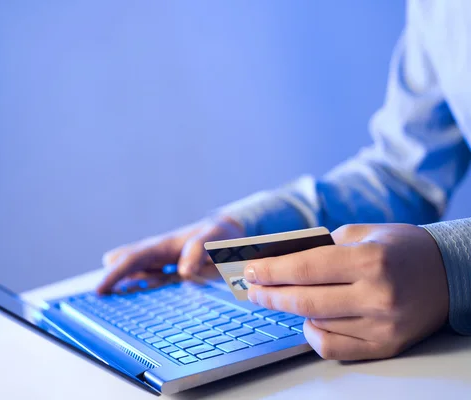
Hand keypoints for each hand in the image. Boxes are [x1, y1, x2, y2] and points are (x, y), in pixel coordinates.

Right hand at [96, 215, 243, 293]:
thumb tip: (184, 272)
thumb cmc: (219, 236)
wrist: (226, 234)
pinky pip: (147, 278)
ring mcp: (160, 262)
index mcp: (163, 245)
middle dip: (112, 278)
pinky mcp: (167, 270)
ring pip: (135, 272)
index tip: (100, 290)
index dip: (115, 274)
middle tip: (98, 295)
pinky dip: (138, 286)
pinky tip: (132, 295)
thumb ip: (200, 251)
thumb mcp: (214, 240)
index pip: (133, 259)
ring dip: (124, 282)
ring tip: (108, 296)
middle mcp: (156, 253)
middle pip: (127, 264)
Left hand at [244, 223, 448, 360]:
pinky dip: (313, 334)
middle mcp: (376, 295)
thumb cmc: (402, 248)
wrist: (451, 273)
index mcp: (370, 260)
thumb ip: (323, 247)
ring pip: (317, 323)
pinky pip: (334, 348)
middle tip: (252, 290)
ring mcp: (382, 325)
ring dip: (290, 311)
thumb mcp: (363, 233)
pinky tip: (307, 320)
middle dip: (270, 294)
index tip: (250, 271)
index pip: (305, 268)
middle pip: (304, 300)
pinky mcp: (386, 346)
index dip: (271, 271)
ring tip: (275, 298)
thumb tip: (280, 263)